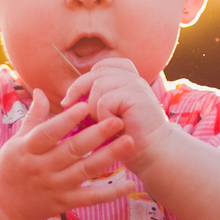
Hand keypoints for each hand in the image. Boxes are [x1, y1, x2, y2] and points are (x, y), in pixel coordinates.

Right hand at [0, 91, 131, 219]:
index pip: (49, 132)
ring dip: (108, 156)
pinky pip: (92, 198)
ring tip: (128, 141)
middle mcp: (42, 168)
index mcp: (28, 149)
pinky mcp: (66, 203)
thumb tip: (42, 90)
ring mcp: (55, 187)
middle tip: (117, 120)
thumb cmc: (11, 168)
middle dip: (96, 134)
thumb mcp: (16, 142)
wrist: (6, 210)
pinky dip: (112, 193)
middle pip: (72, 150)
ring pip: (85, 170)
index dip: (67, 119)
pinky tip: (130, 185)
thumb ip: (33, 117)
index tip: (86, 104)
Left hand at [60, 58, 172, 172]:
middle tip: (72, 110)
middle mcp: (133, 78)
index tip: (74, 99)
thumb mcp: (108, 115)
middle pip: (96, 72)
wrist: (151, 154)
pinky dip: (101, 116)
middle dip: (80, 91)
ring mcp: (136, 85)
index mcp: (128, 78)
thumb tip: (67, 99)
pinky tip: (113, 127)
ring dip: (92, 108)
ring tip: (101, 123)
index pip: (101, 66)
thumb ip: (95, 100)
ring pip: (98, 85)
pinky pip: (104, 100)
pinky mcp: (137, 97)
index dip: (85, 80)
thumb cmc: (126, 138)